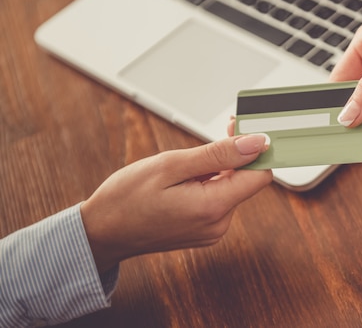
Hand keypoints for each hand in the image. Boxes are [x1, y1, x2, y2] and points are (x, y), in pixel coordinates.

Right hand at [80, 134, 272, 272]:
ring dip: (223, 167)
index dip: (256, 148)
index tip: (243, 129)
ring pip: (234, 187)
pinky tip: (191, 175)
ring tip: (192, 161)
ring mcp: (213, 229)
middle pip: (248, 180)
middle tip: (222, 131)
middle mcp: (219, 224)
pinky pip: (220, 198)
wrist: (101, 232)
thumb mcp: (171, 165)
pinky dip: (213, 181)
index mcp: (213, 208)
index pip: (260, 175)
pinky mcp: (206, 228)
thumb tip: (256, 143)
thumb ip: (218, 154)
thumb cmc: (126, 198)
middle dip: (238, 154)